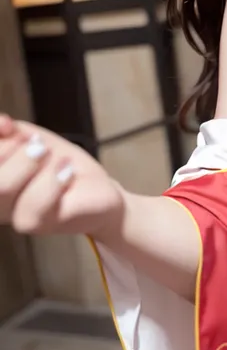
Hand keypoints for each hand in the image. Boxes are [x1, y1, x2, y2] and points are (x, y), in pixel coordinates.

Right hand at [0, 115, 124, 238]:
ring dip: (32, 162)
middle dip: (11, 150)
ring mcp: (10, 215)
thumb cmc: (56, 162)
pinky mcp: (36, 225)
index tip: (9, 127)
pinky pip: (35, 202)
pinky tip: (66, 171)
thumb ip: (6, 130)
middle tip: (38, 146)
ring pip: (2, 187)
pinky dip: (54, 178)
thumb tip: (2, 124)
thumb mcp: (26, 136)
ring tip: (53, 158)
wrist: (94, 186)